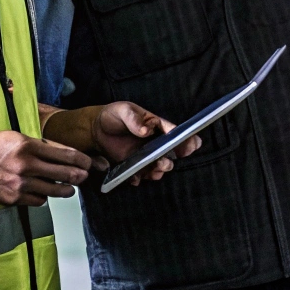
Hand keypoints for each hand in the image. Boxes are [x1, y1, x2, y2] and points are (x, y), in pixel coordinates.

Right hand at [0, 131, 92, 206]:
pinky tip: (43, 193)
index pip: (65, 154)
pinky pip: (38, 201)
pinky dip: (43, 197)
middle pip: (64, 173)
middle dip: (78, 176)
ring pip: (54, 190)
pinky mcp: (13, 198)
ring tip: (70, 189)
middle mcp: (27, 165)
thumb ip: (40, 145)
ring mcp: (20, 183)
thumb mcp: (17, 137)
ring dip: (65, 190)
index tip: (88, 163)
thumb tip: (62, 152)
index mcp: (29, 146)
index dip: (81, 160)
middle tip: (84, 177)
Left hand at [88, 101, 202, 186]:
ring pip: (157, 167)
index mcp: (157, 126)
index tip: (193, 144)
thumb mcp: (123, 111)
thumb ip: (134, 119)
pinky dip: (138, 178)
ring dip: (158, 171)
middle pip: (169, 154)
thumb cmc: (114, 115)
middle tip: (165, 162)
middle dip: (171, 160)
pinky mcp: (132, 166)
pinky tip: (134, 178)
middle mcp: (154, 143)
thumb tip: (146, 130)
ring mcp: (144, 156)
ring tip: (155, 172)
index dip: (186, 139)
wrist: (96, 129)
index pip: (175, 133)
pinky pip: (139, 175)